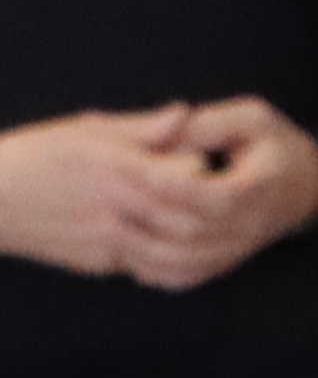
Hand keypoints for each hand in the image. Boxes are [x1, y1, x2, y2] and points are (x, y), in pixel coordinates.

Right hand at [0, 104, 199, 280]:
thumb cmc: (33, 158)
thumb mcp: (83, 133)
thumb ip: (140, 128)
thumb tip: (184, 113)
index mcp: (117, 168)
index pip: (191, 170)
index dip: (206, 164)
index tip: (214, 159)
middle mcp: (118, 208)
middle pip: (193, 213)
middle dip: (212, 204)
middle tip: (224, 193)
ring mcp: (111, 241)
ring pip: (178, 246)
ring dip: (196, 234)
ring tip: (207, 218)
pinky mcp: (102, 264)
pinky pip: (152, 263)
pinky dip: (168, 252)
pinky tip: (175, 239)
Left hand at [112, 100, 317, 288]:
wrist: (305, 186)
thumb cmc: (271, 145)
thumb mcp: (251, 118)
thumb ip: (208, 124)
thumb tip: (163, 134)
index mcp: (263, 185)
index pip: (215, 196)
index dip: (171, 185)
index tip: (131, 166)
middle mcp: (253, 224)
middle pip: (194, 230)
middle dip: (146, 212)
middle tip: (104, 192)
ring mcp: (239, 248)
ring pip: (186, 260)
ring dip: (143, 247)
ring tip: (106, 225)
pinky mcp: (224, 262)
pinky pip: (186, 276)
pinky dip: (154, 270)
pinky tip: (128, 254)